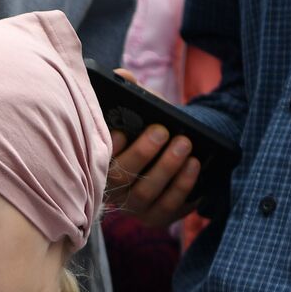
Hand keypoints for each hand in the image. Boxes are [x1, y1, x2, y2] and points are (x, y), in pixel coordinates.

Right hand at [104, 70, 200, 227]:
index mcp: (101, 163)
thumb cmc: (153, 128)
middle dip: (142, 154)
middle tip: (163, 131)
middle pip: (120, 178)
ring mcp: (134, 207)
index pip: (96, 160)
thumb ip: (131, 93)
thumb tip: (122, 75)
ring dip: (166, 168)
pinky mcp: (157, 216)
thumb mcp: (142, 109)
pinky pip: (168, 207)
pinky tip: (194, 165)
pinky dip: (182, 186)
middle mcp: (112, 190)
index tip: (121, 132)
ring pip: (145, 193)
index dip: (108, 148)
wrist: (179, 148)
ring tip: (185, 145)